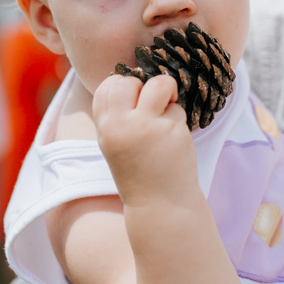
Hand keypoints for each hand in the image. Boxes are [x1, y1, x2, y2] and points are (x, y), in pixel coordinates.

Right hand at [92, 73, 196, 204]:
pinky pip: (177, 108)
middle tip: (151, 103)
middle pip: (128, 81)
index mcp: (105, 129)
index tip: (133, 98)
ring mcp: (147, 127)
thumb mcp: (116, 144)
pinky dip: (178, 118)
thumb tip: (133, 80)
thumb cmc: (139, 171)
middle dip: (142, 85)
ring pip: (159, 84)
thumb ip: (118, 116)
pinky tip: (174, 137)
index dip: (120, 85)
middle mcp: (121, 125)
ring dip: (166, 89)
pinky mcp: (172, 130)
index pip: (104, 88)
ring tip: (167, 107)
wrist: (160, 204)